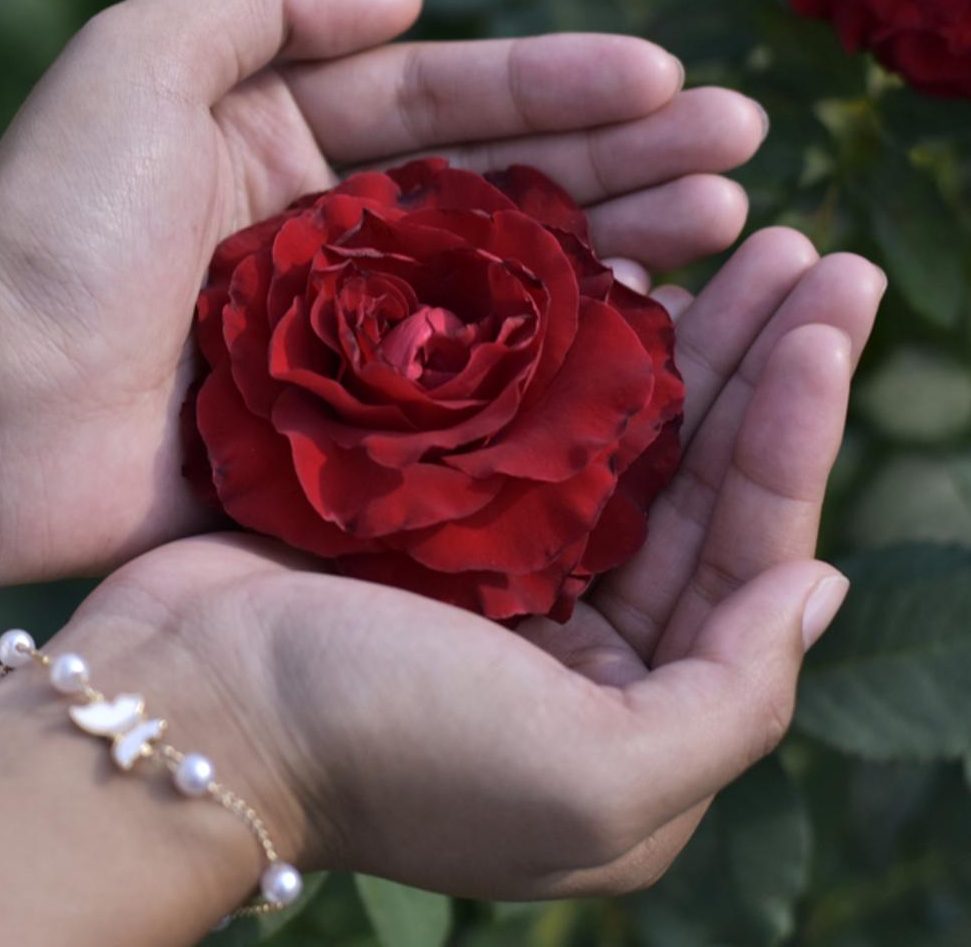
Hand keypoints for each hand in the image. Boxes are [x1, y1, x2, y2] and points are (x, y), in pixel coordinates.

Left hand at [0, 0, 768, 585]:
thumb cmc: (48, 227)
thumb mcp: (137, 61)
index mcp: (275, 142)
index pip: (445, 99)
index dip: (559, 84)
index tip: (669, 79)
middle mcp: (318, 241)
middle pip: (496, 193)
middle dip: (618, 169)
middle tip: (738, 164)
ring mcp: (333, 348)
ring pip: (496, 296)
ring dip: (611, 262)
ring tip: (721, 237)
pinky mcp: (334, 441)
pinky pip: (459, 405)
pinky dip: (549, 381)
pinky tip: (643, 355)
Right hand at [54, 238, 882, 899]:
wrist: (189, 704)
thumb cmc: (387, 749)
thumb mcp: (595, 787)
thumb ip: (735, 701)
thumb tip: (815, 585)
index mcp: (628, 706)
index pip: (747, 556)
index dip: (794, 437)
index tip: (827, 320)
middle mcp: (569, 629)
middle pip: (690, 479)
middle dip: (758, 363)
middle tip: (806, 249)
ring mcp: (484, 557)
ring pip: (608, 428)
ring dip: (677, 333)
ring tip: (736, 229)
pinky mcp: (407, 500)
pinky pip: (508, 404)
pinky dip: (557, 337)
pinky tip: (603, 260)